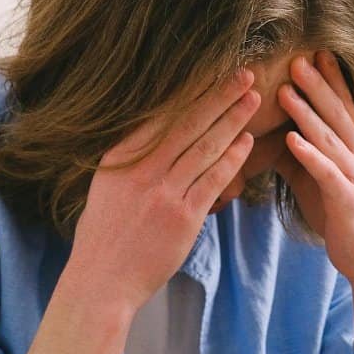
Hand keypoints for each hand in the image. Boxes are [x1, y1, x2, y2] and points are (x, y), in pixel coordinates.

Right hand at [66, 69, 259, 314]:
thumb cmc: (104, 234)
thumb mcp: (107, 185)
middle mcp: (141, 169)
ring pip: (206, 147)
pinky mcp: (183, 217)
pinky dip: (232, 158)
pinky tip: (247, 142)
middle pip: (188, 123)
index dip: (192, 91)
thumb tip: (156, 134)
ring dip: (233, 120)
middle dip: (219, 95)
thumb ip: (132, 159)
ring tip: (253, 100)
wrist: (101, 281)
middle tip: (245, 75)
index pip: (162, 114)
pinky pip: (213, 180)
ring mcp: (164, 193)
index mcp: (121, 157)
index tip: (213, 71)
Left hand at [276, 52, 353, 286]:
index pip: (344, 106)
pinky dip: (309, 155)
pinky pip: (325, 172)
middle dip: (317, 86)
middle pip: (337, 114)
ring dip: (307, 113)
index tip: (317, 51)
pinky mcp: (347, 199)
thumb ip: (305, 155)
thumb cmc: (344, 216)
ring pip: (328, 138)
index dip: (331, 79)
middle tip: (298, 59)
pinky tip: (292, 140)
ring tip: (285, 91)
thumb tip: (275, 134)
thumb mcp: (323, 179)